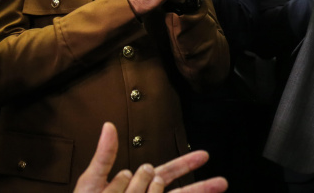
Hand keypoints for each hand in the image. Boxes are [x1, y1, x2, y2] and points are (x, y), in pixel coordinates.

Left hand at [74, 122, 227, 192]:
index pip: (167, 173)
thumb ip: (104, 156)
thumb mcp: (91, 181)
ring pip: (155, 190)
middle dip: (198, 184)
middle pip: (174, 187)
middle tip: (221, 182)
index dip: (187, 163)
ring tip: (124, 192)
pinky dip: (135, 189)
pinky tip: (135, 190)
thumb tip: (109, 126)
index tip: (205, 155)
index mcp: (139, 188)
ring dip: (136, 189)